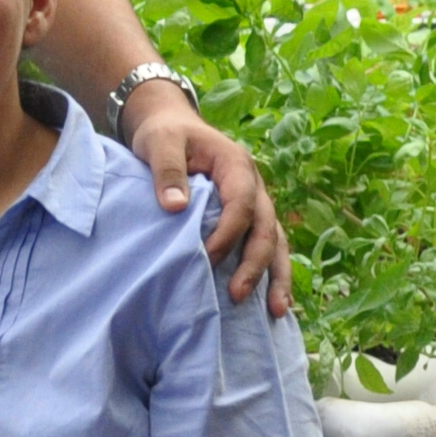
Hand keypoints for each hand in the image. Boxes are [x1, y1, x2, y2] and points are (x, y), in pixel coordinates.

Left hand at [121, 91, 288, 314]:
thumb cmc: (164, 135)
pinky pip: (266, 246)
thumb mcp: (159, 143)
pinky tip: (273, 302)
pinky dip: (271, 272)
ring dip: (276, 275)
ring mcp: (256, 203)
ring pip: (275, 241)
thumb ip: (166, 171)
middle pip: (265, 228)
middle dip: (256, 263)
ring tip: (276, 311)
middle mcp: (254, 186)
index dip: (228, 233)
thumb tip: (174, 207)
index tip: (207, 258)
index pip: (241, 204)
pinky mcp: (248, 218)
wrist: (170, 125)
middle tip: (238, 294)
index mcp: (236, 165)